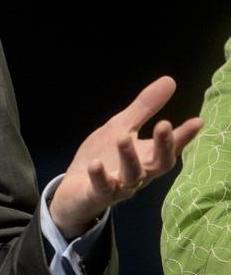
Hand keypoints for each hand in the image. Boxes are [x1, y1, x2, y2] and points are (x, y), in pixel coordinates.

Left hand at [50, 76, 202, 236]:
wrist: (76, 188)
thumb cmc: (104, 156)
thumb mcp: (121, 127)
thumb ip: (144, 108)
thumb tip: (170, 81)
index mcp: (147, 156)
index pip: (171, 146)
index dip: (184, 136)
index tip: (197, 121)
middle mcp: (140, 173)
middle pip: (159, 163)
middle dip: (163, 145)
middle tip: (164, 125)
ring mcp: (120, 185)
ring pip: (132, 175)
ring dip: (129, 157)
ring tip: (122, 137)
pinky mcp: (99, 194)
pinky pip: (102, 187)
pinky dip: (99, 176)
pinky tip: (95, 164)